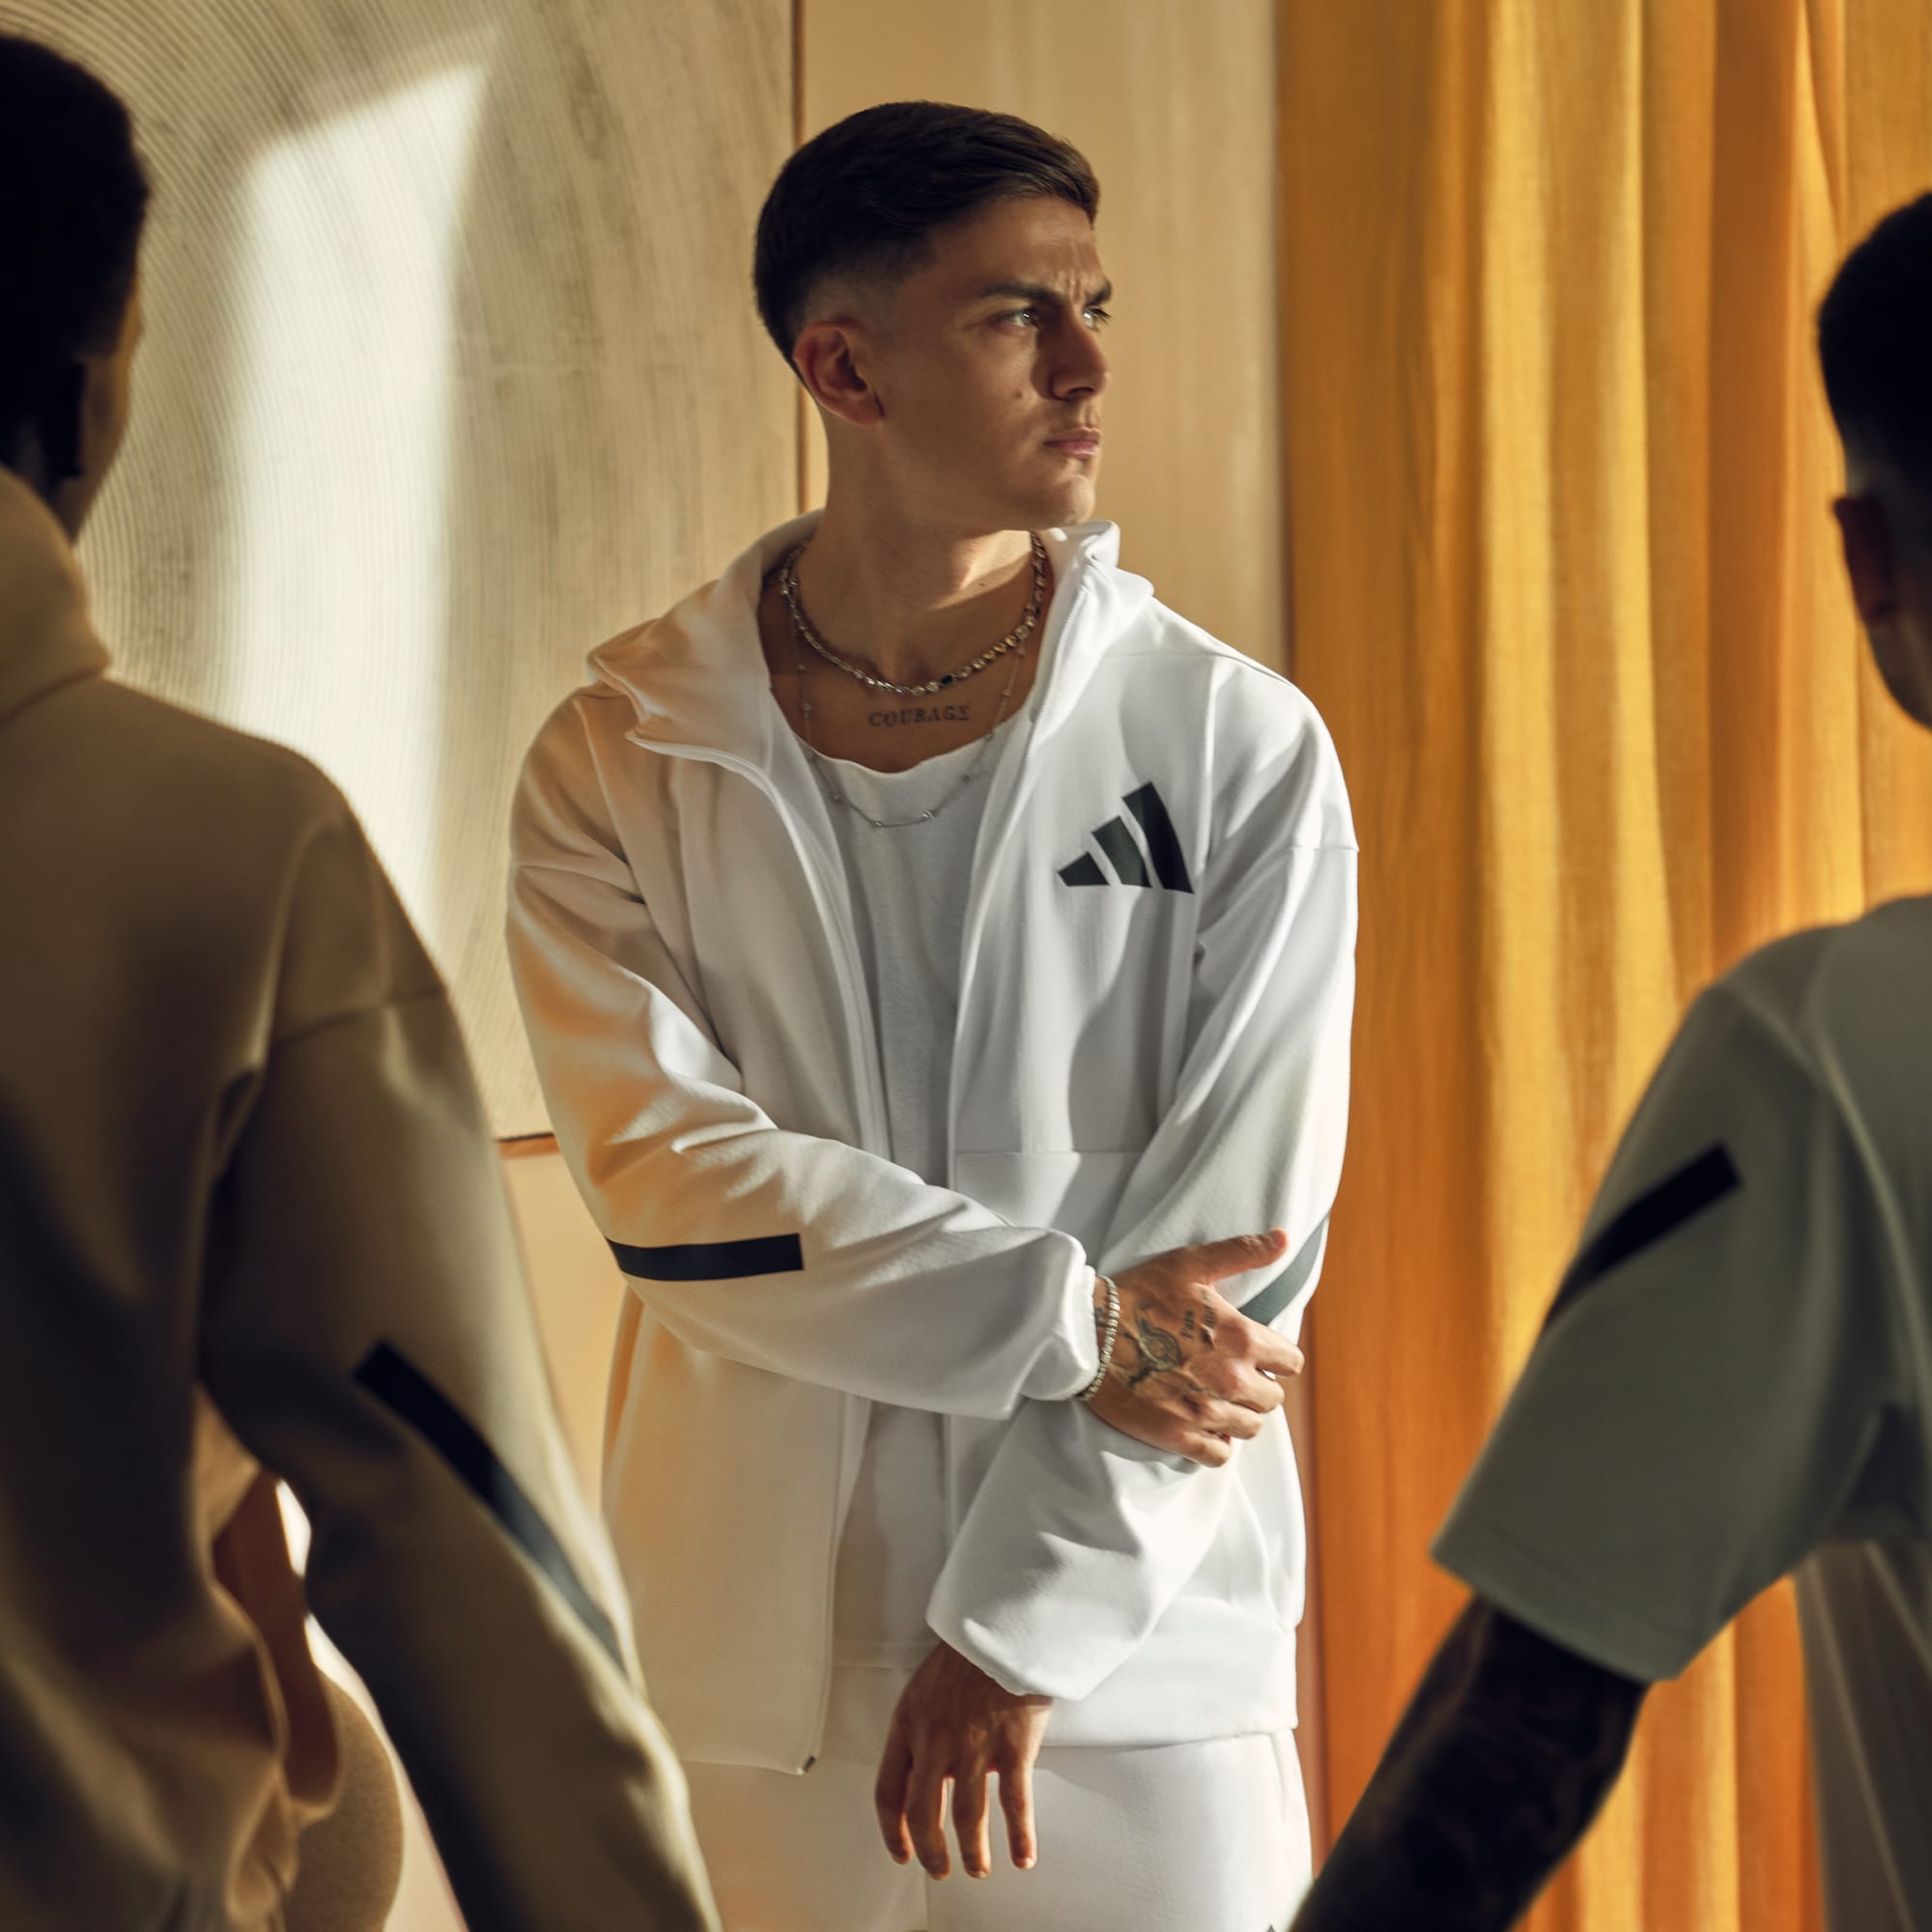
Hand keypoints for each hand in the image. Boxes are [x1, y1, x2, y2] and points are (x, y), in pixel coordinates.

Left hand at [874, 1640, 1052, 1879]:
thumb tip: (927, 1767)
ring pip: (967, 1819)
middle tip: (940, 1868)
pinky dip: (1019, 1838)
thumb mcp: (924, 1686)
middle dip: (931, 1852)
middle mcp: (934, 1742)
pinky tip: (1022, 1856)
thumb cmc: (966, 1651)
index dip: (892, 1831)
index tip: (902, 1852)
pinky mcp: (1012, 1747)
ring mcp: (974, 1747)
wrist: (1002, 1623)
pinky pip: (1014, 1806)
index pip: (887, 1792)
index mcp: (907, 1724)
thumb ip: (921, 1728)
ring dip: (972, 1853)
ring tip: (978, 1867)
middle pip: (923, 1815)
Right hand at [1084, 1228, 1302, 1465]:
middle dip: (1257, 1385)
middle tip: (1230, 1372)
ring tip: (1215, 1397)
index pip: (1291, 1362)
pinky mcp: (1178, 1436)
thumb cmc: (1138, 1294)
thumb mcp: (1191, 1264)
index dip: (1275, 1355)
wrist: (1085, 1333)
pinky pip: (1219, 1454)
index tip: (1255, 1352)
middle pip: (1272, 1399)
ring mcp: (1205, 1412)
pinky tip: (1201, 1423)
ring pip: (1250, 1428)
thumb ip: (1243, 1252)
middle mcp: (1231, 1379)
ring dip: (1239, 1414)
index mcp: (1241, 1338)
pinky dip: (1215, 1442)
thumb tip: (1283, 1238)